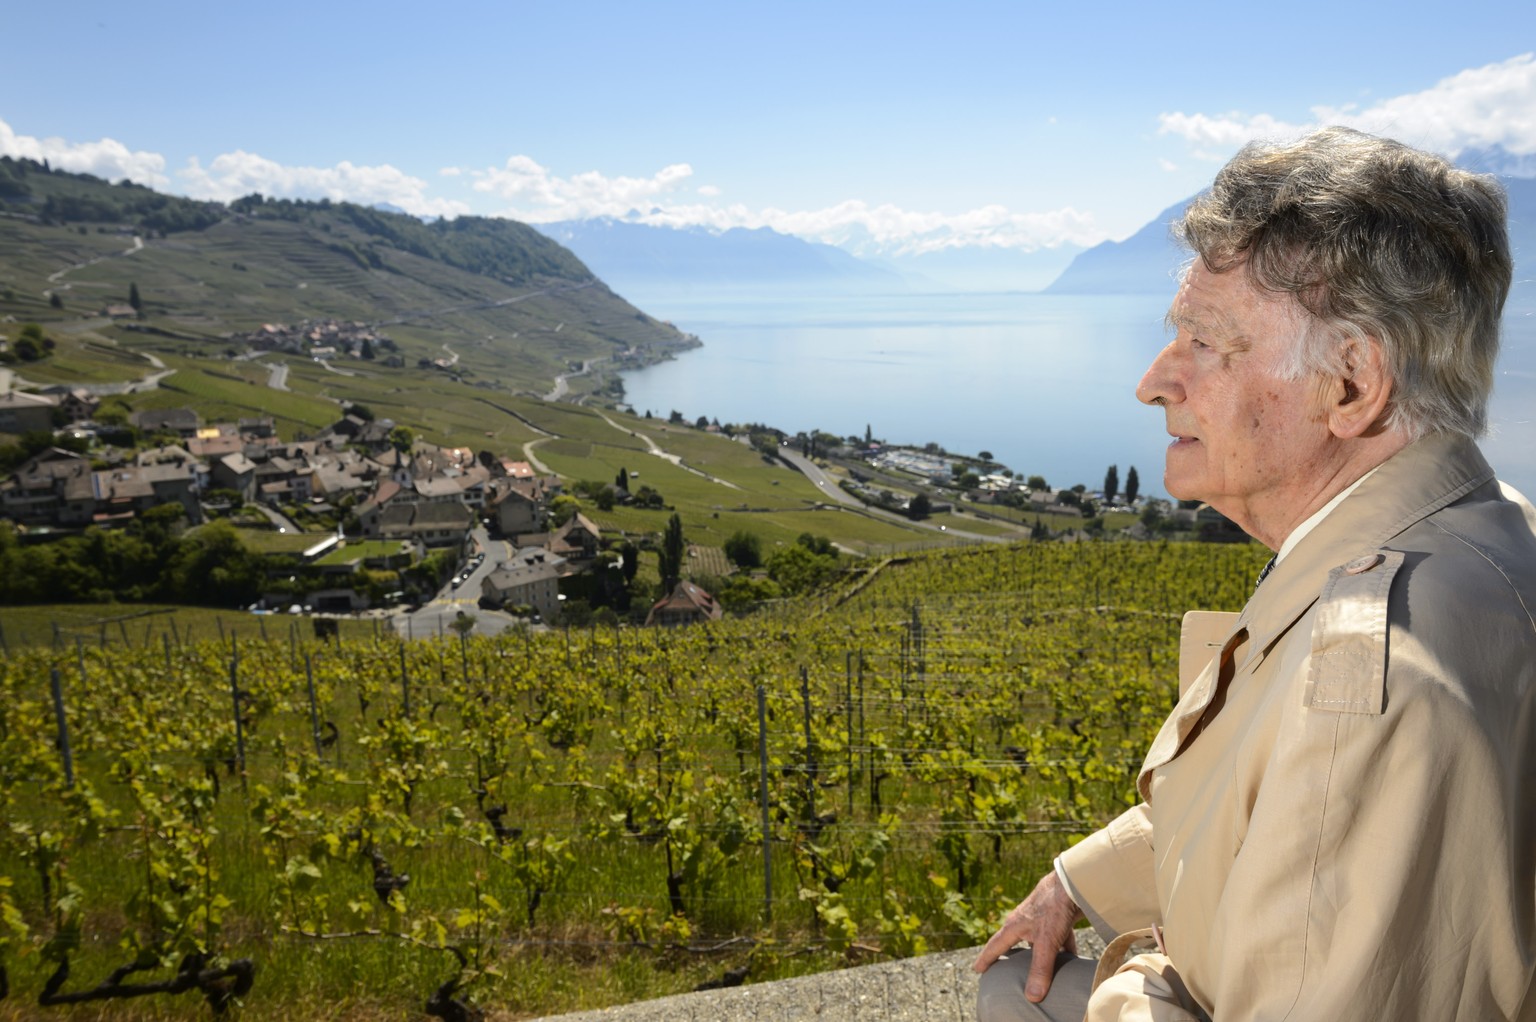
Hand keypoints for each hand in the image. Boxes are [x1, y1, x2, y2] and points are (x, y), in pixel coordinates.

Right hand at [972, 870, 1081, 1001]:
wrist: (1073, 883)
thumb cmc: (1053, 908)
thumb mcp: (1046, 942)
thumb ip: (1040, 969)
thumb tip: (1032, 997)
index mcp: (1015, 925)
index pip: (996, 946)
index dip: (986, 959)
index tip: (977, 969)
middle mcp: (1025, 922)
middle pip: (1016, 943)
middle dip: (1013, 957)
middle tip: (1007, 970)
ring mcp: (1042, 919)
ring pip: (1039, 942)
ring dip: (1041, 954)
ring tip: (1042, 969)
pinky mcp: (1059, 917)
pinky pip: (1059, 937)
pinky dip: (1064, 948)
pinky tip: (1071, 959)